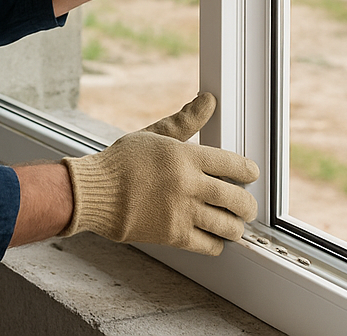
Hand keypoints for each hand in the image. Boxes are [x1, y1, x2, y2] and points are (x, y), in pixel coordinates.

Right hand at [59, 93, 258, 255]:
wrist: (96, 192)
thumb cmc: (123, 161)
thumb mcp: (154, 135)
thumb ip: (185, 120)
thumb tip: (209, 100)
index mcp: (184, 157)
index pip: (233, 164)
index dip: (248, 171)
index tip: (250, 174)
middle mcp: (187, 185)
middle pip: (238, 200)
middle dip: (248, 205)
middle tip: (247, 206)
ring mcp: (182, 212)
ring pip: (229, 227)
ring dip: (235, 226)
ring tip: (232, 222)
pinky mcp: (174, 236)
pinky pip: (210, 246)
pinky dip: (217, 243)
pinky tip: (212, 235)